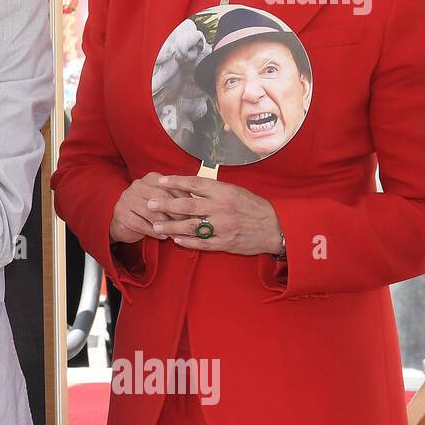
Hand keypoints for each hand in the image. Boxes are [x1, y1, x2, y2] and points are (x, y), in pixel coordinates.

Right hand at [109, 172, 190, 243]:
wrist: (124, 222)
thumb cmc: (148, 211)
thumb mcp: (163, 202)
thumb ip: (177, 200)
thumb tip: (197, 209)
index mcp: (151, 178)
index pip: (171, 185)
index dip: (185, 199)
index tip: (196, 212)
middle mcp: (138, 185)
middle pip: (161, 196)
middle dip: (176, 212)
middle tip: (187, 224)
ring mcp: (127, 198)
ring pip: (150, 211)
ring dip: (165, 224)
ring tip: (176, 233)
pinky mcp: (121, 213)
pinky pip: (140, 224)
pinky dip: (153, 232)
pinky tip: (162, 236)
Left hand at [148, 174, 282, 255]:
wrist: (274, 228)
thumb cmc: (253, 206)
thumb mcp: (236, 190)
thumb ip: (213, 189)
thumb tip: (189, 184)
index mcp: (224, 192)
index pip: (195, 184)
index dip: (175, 182)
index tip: (160, 181)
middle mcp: (221, 208)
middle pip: (188, 206)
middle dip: (166, 205)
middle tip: (150, 204)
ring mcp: (222, 227)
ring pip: (191, 227)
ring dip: (171, 227)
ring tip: (156, 225)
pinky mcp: (224, 243)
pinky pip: (201, 243)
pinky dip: (187, 242)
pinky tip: (175, 240)